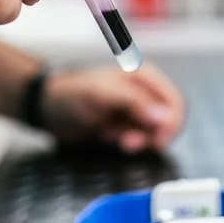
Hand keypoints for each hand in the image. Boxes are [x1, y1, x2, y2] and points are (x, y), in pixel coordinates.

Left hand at [41, 62, 185, 152]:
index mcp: (145, 78)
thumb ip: (135, 103)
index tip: (159, 140)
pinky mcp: (128, 127)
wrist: (49, 109)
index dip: (172, 123)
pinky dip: (129, 144)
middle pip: (168, 121)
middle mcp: (146, 94)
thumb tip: (163, 117)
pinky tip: (111, 138)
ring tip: (117, 139)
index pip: (174, 102)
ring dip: (139, 142)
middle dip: (153, 136)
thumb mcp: (103, 95)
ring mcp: (137, 112)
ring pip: (155, 134)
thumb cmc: (72, 94)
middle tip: (129, 143)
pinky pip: (141, 141)